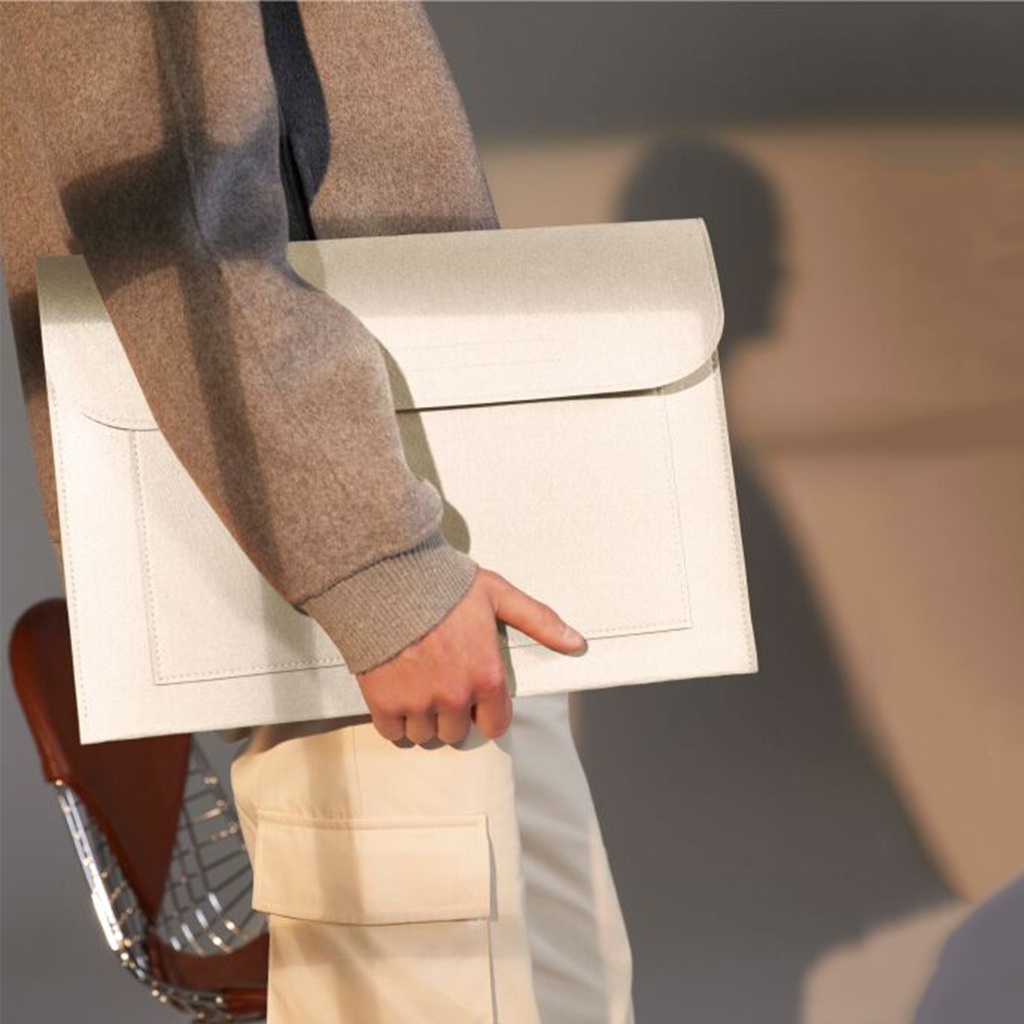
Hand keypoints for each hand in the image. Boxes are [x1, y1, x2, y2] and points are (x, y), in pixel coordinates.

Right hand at [355, 568, 585, 744]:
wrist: (389, 577)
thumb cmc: (444, 584)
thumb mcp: (498, 595)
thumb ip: (538, 620)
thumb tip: (576, 642)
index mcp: (486, 676)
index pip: (495, 725)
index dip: (485, 713)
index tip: (474, 698)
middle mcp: (454, 695)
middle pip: (456, 732)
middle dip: (451, 713)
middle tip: (441, 683)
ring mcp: (418, 701)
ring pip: (424, 735)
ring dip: (421, 717)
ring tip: (417, 686)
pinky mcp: (384, 701)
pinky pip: (392, 731)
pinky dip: (393, 718)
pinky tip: (395, 694)